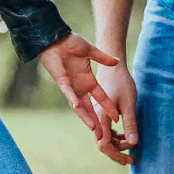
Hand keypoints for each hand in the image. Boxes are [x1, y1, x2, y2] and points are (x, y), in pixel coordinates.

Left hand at [38, 34, 128, 163]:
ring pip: (79, 105)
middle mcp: (80, 86)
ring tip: (93, 128)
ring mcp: (71, 85)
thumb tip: (117, 62)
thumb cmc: (71, 44)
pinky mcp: (61, 80)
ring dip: (85, 116)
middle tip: (102, 136)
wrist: (56, 37)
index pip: (100, 97)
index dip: (108, 108)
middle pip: (89, 108)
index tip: (116, 118)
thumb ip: (103, 58)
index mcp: (88, 80)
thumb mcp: (91, 52)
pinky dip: (72, 98)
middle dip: (96, 121)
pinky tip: (77, 106)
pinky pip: (68, 92)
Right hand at [89, 55, 138, 165]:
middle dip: (117, 154)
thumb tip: (133, 144)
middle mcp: (95, 118)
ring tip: (130, 148)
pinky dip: (115, 136)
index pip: (104, 145)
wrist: (113, 67)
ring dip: (117, 145)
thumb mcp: (129, 105)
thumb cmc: (122, 83)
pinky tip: (125, 137)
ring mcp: (97, 116)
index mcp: (100, 117)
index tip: (130, 159)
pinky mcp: (101, 113)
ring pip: (104, 137)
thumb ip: (130, 124)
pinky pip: (106, 130)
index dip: (116, 155)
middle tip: (132, 160)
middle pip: (103, 144)